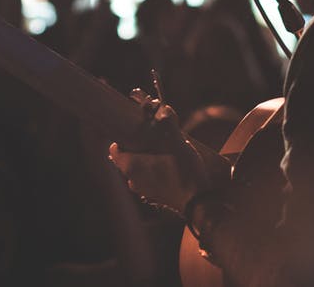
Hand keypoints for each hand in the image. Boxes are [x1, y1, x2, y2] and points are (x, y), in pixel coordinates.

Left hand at [108, 92, 209, 214]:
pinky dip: (154, 170)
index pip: (115, 149)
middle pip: (128, 158)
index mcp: (131, 166)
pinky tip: (169, 164)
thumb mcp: (178, 144)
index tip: (135, 130)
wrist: (198, 203)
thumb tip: (165, 109)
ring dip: (148, 159)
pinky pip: (149, 179)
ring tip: (164, 149)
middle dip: (139, 146)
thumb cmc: (183, 173)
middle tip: (153, 136)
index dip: (123, 137)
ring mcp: (143, 190)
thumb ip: (169, 125)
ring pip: (139, 169)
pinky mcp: (155, 196)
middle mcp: (133, 180)